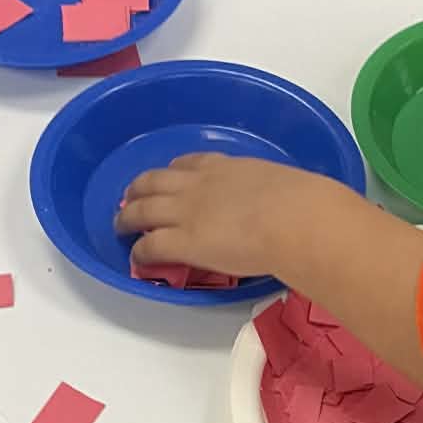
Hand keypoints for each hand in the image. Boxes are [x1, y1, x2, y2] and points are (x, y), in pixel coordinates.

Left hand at [117, 154, 312, 279]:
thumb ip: (272, 193)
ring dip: (127, 216)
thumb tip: (286, 207)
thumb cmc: (301, 202)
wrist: (294, 218)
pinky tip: (135, 257)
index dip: (173, 172)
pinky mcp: (182, 241)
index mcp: (225, 167)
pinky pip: (149, 245)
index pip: (189, 164)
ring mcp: (186, 212)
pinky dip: (138, 251)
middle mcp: (198, 185)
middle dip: (138, 189)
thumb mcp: (282, 184)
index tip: (169, 177)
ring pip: (141, 209)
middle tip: (130, 199)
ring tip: (121, 225)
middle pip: (153, 182)